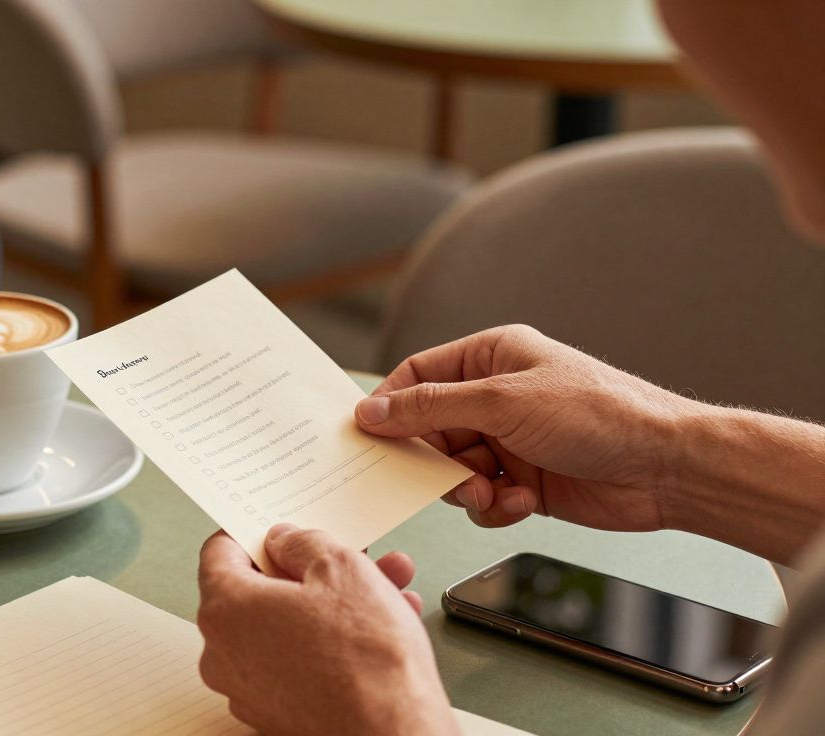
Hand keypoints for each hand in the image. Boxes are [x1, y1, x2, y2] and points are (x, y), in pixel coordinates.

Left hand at [197, 526, 456, 735]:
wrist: (393, 734)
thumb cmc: (366, 661)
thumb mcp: (340, 567)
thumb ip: (303, 542)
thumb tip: (286, 542)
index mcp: (225, 610)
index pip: (219, 552)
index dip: (252, 532)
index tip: (276, 528)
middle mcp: (224, 654)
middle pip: (259, 591)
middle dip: (309, 569)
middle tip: (347, 556)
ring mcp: (248, 689)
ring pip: (286, 626)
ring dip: (331, 603)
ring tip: (385, 588)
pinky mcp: (276, 713)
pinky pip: (297, 661)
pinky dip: (329, 641)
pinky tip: (377, 628)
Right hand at [356, 325, 689, 532]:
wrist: (666, 467)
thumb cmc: (596, 415)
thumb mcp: (501, 403)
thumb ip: (430, 408)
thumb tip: (371, 412)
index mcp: (490, 357)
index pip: (417, 376)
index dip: (390, 407)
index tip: (368, 438)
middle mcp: (496, 397)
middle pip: (429, 429)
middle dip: (432, 459)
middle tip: (442, 477)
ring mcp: (510, 440)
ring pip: (452, 470)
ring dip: (465, 488)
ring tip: (492, 492)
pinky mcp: (524, 480)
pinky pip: (482, 497)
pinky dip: (493, 505)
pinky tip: (520, 502)